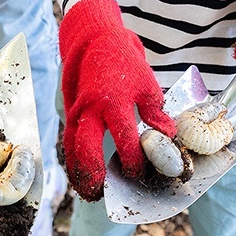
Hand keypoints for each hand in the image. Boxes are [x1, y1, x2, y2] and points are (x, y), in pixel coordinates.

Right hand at [60, 0, 175, 200]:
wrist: (94, 41)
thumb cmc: (123, 63)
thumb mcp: (147, 83)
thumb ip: (156, 112)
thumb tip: (166, 136)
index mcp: (114, 101)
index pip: (124, 140)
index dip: (133, 162)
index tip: (140, 173)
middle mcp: (90, 109)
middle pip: (87, 149)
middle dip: (94, 175)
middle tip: (103, 194)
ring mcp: (76, 112)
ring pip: (72, 149)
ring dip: (78, 173)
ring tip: (89, 193)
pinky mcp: (70, 114)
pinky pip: (69, 142)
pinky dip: (73, 161)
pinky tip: (80, 176)